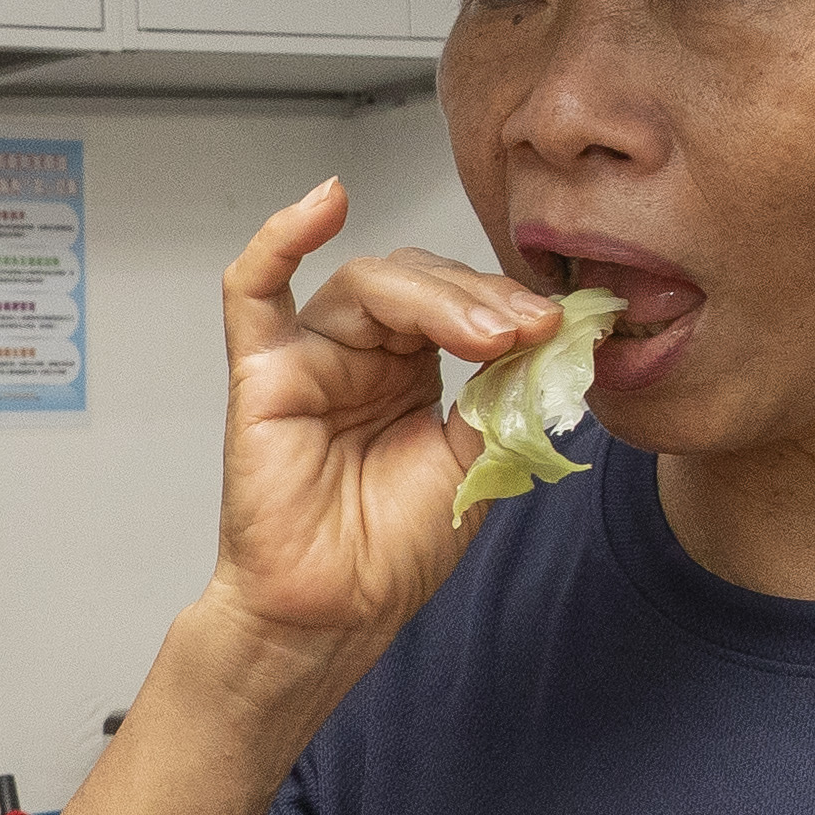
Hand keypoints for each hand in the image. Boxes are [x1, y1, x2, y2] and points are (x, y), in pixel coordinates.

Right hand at [195, 183, 562, 667]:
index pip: (457, 303)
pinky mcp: (262, 372)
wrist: (338, 613)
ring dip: (434, 296)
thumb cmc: (388, 553)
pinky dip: (282, 239)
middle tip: (531, 328)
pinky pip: (253, 290)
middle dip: (482, 299)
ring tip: (487, 333)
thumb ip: (500, 394)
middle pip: (417, 282)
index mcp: (406, 370)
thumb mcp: (476, 460)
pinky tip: (324, 202)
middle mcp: (356, 354)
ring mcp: (308, 357)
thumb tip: (551, 339)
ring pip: (366, 282)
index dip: (507, 305)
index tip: (561, 326)